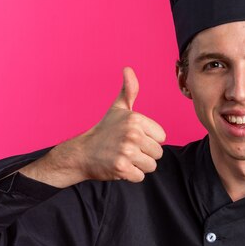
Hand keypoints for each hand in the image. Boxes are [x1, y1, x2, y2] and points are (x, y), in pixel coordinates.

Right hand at [71, 67, 166, 182]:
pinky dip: (131, 175)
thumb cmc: (104, 131)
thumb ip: (129, 91)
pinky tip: (119, 166)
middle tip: (127, 149)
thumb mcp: (118, 108)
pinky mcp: (121, 168)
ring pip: (151, 166)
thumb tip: (128, 69)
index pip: (162, 137)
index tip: (133, 137)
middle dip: (145, 154)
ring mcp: (126, 151)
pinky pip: (140, 177)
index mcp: (136, 119)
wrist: (82, 153)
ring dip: (139, 166)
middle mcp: (132, 134)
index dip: (149, 139)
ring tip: (124, 157)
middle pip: (158, 153)